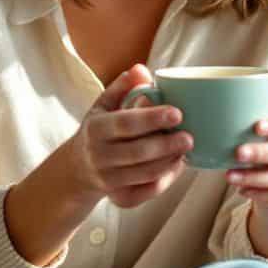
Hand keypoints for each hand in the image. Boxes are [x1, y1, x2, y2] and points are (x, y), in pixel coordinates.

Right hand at [66, 64, 193, 208]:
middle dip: (167, 145)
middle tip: (190, 137)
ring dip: (170, 162)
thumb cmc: (99, 130)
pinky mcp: (120, 198)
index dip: (152, 119)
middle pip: (138, 153)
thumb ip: (124, 86)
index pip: (126, 124)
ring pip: (146, 174)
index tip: (177, 112)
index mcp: (96, 129)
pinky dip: (167, 179)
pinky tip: (177, 164)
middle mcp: (99, 156)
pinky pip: (148, 191)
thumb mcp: (104, 105)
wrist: (78, 170)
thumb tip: (141, 69)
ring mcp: (109, 180)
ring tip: (187, 149)